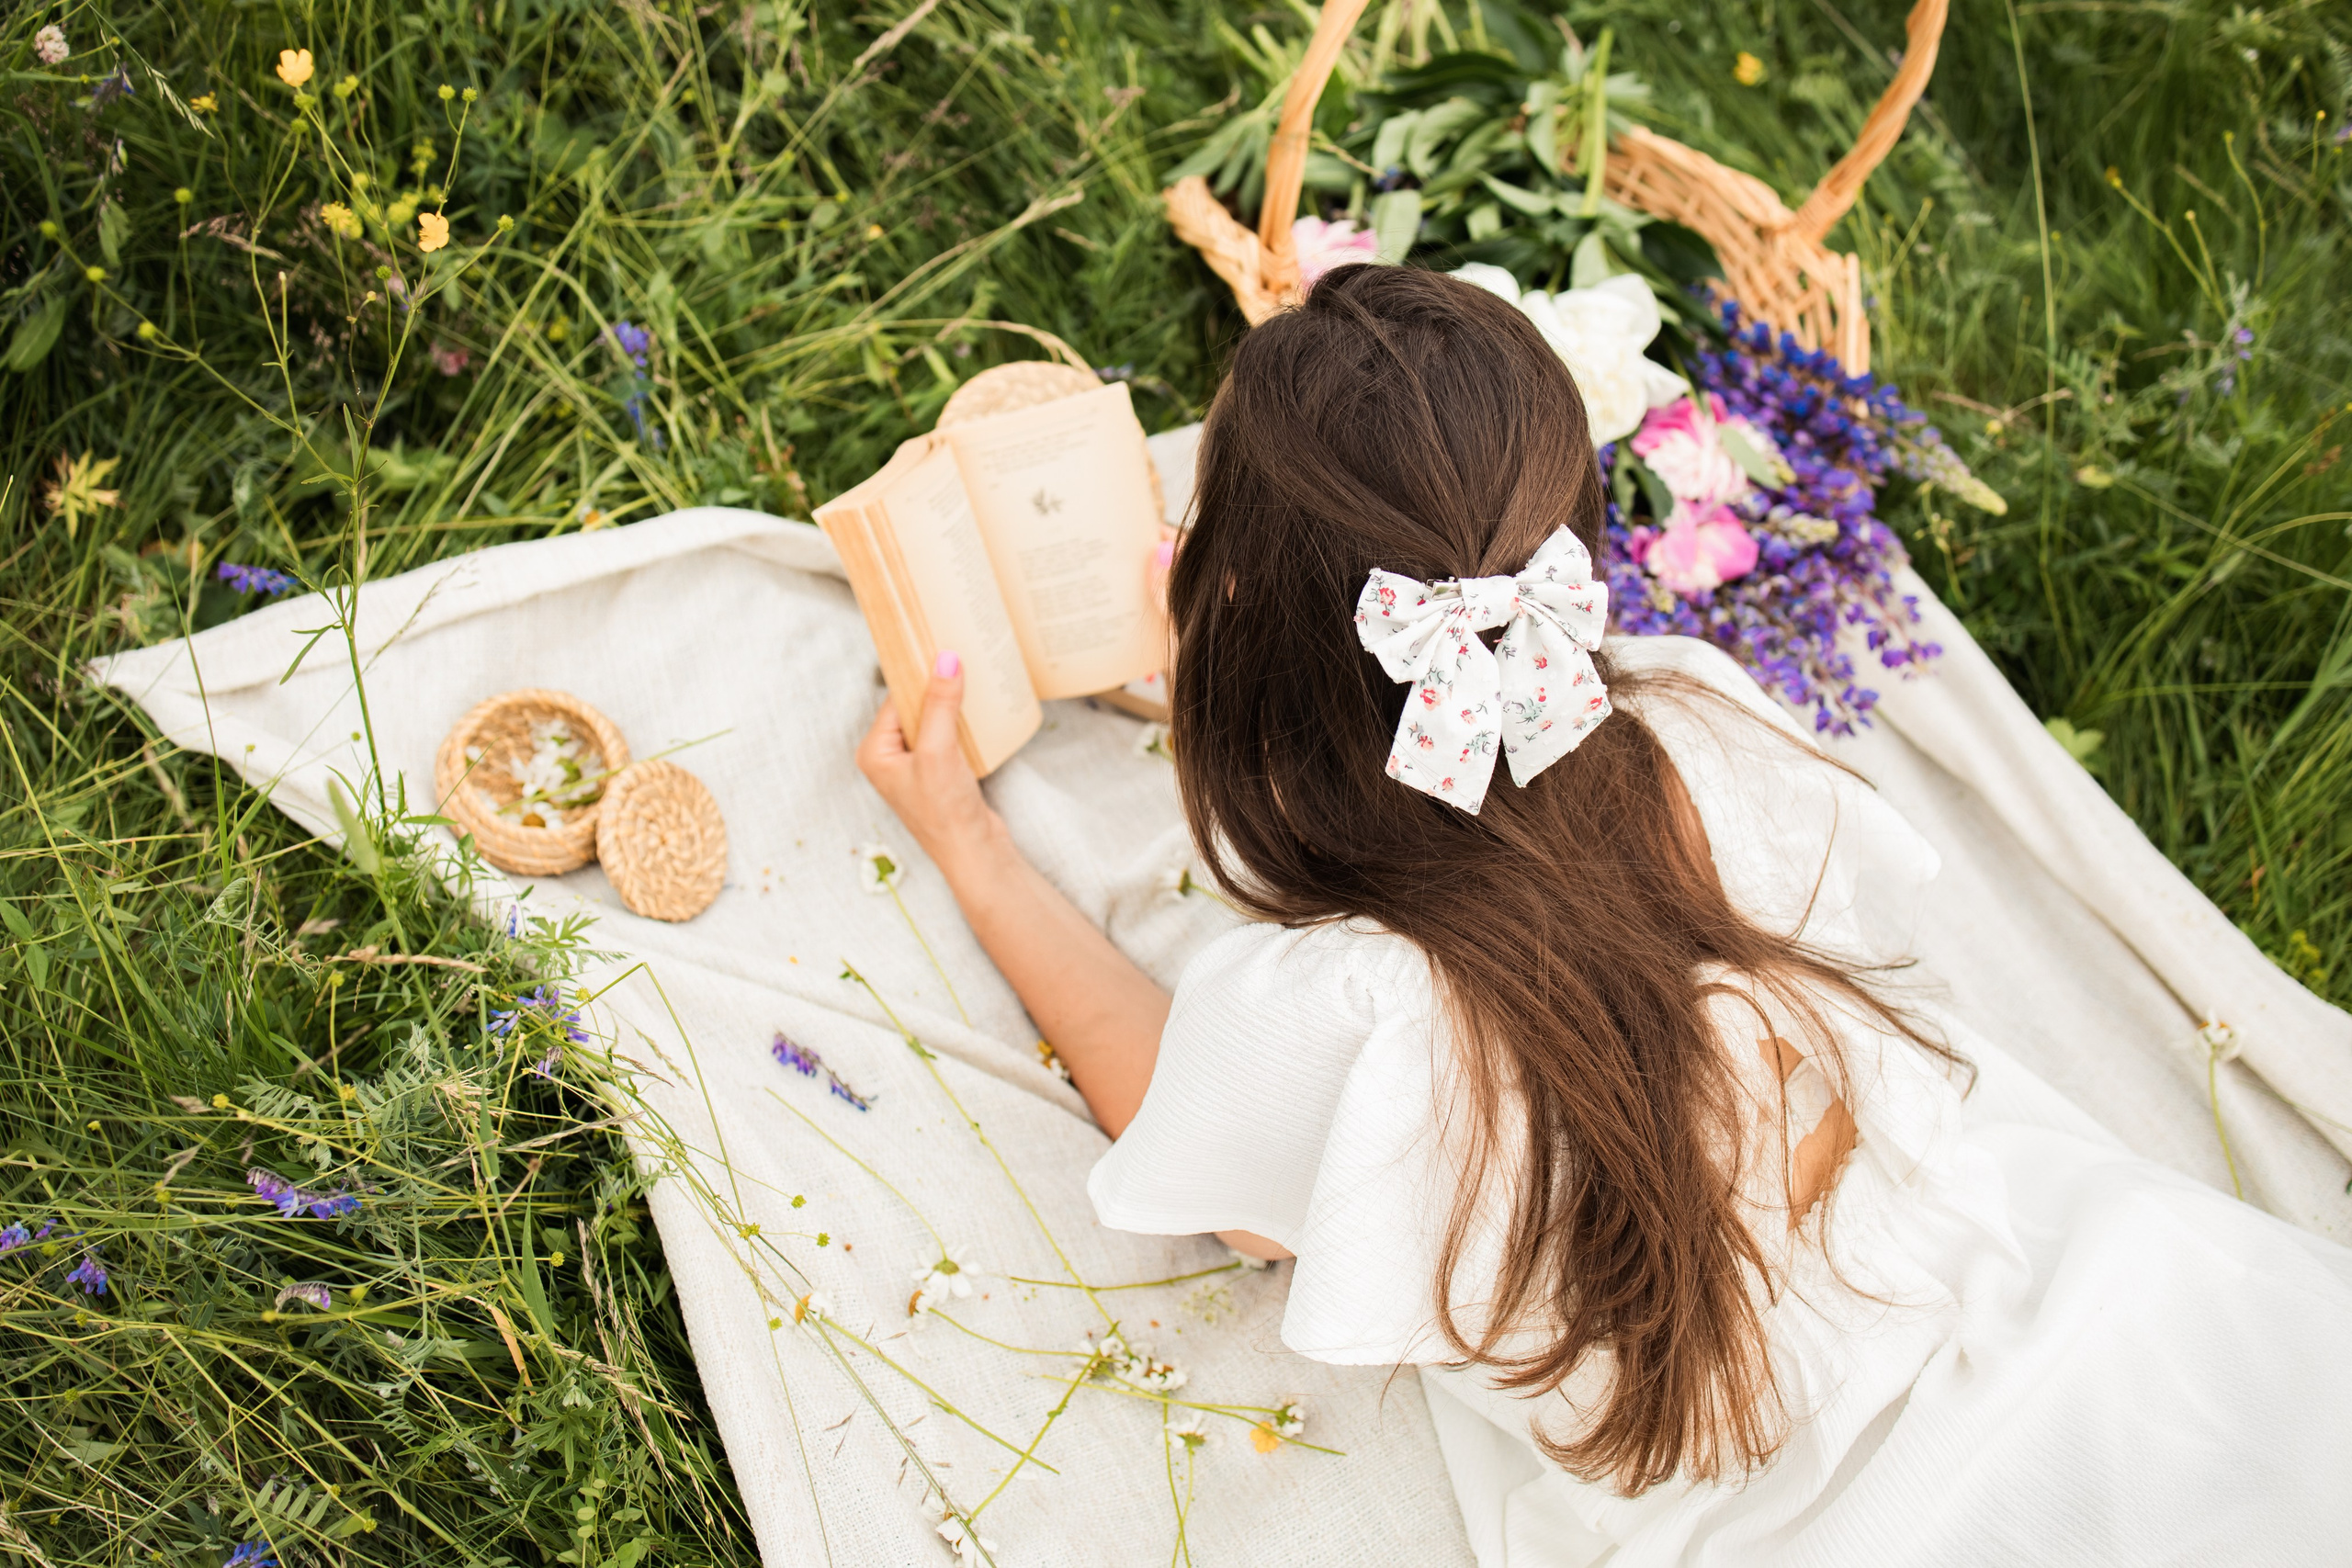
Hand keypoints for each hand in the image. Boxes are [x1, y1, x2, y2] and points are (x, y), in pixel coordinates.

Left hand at [855, 652, 1005, 880]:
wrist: (973, 853)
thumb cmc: (945, 812)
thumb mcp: (939, 751)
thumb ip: (940, 704)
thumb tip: (945, 660)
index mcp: (874, 752)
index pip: (895, 700)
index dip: (918, 676)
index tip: (940, 650)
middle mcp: (889, 758)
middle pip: (912, 708)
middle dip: (935, 688)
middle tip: (960, 659)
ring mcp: (914, 766)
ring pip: (931, 721)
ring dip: (950, 704)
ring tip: (971, 680)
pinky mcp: (937, 773)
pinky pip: (945, 736)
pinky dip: (960, 723)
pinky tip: (977, 712)